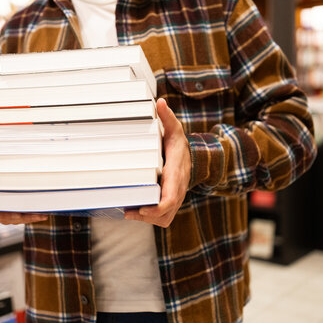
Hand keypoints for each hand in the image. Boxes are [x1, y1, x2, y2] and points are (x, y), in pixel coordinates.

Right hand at [0, 152, 47, 224]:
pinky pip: (25, 218)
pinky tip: (44, 213)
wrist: (8, 173)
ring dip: (29, 218)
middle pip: (5, 219)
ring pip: (17, 220)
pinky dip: (34, 216)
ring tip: (40, 213)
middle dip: (17, 217)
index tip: (10, 212)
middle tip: (29, 214)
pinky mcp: (17, 214)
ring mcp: (6, 213)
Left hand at [124, 98, 190, 227]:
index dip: (157, 207)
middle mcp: (178, 190)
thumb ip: (167, 118)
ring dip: (147, 219)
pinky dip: (150, 219)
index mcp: (176, 174)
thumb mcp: (175, 130)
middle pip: (165, 213)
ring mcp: (176, 199)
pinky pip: (163, 218)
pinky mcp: (171, 204)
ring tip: (129, 212)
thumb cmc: (179, 145)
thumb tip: (160, 102)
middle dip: (147, 216)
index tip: (141, 208)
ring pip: (164, 219)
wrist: (194, 158)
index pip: (171, 197)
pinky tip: (135, 211)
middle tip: (127, 211)